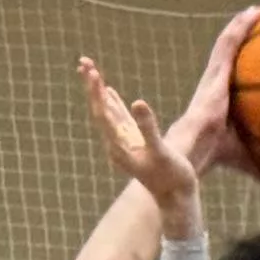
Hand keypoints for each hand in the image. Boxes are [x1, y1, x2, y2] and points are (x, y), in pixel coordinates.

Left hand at [82, 55, 201, 224]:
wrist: (176, 198)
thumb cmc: (171, 177)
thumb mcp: (161, 151)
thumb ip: (148, 128)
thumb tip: (137, 102)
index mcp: (119, 145)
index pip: (102, 113)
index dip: (96, 92)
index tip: (93, 71)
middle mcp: (116, 144)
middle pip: (99, 110)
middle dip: (91, 86)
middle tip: (83, 61)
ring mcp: (123, 143)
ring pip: (106, 112)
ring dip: (98, 91)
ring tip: (89, 69)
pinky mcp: (133, 143)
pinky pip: (118, 119)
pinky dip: (112, 104)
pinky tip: (108, 92)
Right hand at [172, 6, 259, 177]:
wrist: (195, 149)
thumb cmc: (214, 153)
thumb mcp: (244, 157)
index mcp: (219, 97)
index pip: (231, 73)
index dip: (240, 60)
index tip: (254, 49)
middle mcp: (215, 82)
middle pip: (228, 52)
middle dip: (240, 34)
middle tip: (258, 19)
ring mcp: (214, 76)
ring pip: (228, 43)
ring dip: (240, 25)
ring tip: (256, 11)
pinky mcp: (216, 73)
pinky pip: (229, 44)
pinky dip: (240, 28)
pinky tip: (254, 14)